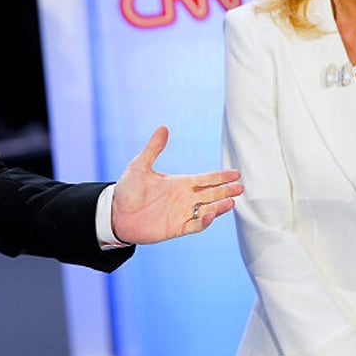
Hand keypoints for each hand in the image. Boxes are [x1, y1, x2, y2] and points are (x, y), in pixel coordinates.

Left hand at [110, 125, 242, 243]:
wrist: (115, 213)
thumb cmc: (127, 189)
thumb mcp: (140, 166)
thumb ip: (153, 148)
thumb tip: (163, 128)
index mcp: (180, 183)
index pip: (205, 179)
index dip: (220, 176)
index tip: (235, 173)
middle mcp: (184, 198)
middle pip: (211, 194)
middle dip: (226, 191)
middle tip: (240, 188)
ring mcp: (181, 213)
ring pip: (207, 210)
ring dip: (219, 206)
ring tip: (232, 201)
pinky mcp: (176, 228)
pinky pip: (194, 225)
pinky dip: (204, 221)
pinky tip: (211, 214)